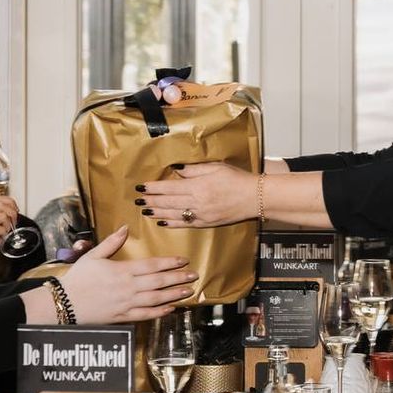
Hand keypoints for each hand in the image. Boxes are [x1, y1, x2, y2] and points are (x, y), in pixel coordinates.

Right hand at [0, 193, 19, 258]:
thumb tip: (12, 209)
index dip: (10, 202)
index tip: (15, 210)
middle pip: (1, 204)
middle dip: (12, 212)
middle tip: (14, 222)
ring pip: (3, 215)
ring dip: (8, 224)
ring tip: (5, 232)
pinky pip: (1, 228)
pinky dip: (4, 234)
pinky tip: (0, 239)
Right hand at [55, 227, 197, 324]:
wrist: (63, 304)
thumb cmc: (77, 278)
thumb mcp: (93, 255)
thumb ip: (111, 242)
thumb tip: (125, 227)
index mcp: (122, 270)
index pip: (152, 265)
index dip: (169, 262)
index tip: (183, 260)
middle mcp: (128, 287)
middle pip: (158, 282)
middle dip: (178, 278)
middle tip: (194, 275)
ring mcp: (126, 303)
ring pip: (156, 299)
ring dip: (174, 295)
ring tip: (188, 291)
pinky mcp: (122, 317)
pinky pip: (145, 315)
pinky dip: (159, 313)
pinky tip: (170, 309)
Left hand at [136, 161, 255, 227]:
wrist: (254, 197)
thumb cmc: (237, 179)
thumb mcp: (216, 167)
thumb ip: (194, 170)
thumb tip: (177, 171)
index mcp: (198, 186)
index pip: (169, 187)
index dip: (154, 188)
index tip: (142, 187)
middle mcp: (197, 202)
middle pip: (168, 202)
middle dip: (151, 201)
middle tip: (138, 200)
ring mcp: (201, 214)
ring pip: (173, 214)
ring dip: (157, 213)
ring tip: (145, 211)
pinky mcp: (206, 223)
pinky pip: (185, 224)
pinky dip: (172, 223)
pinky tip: (162, 222)